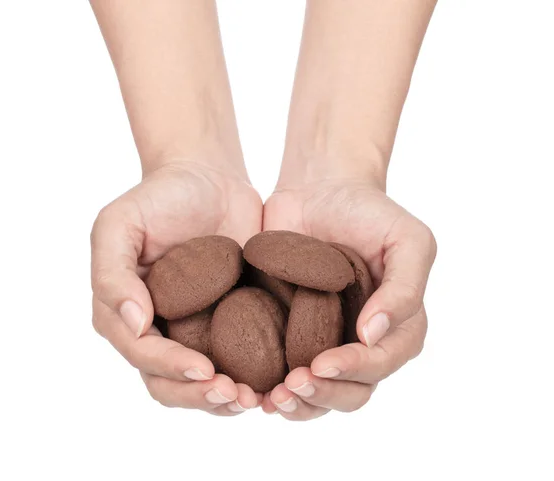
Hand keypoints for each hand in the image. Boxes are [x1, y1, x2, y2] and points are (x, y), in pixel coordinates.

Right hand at [91, 161, 262, 414]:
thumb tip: (133, 323)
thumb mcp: (119, 224)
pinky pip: (238, 361)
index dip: (171, 369)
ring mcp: (194, 330)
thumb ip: (111, 273)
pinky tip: (276, 380)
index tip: (205, 371)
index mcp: (124, 313)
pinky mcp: (229, 324)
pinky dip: (253, 378)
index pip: (143, 355)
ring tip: (257, 398)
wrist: (207, 178)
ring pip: (203, 383)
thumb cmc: (158, 197)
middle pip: (170, 383)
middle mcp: (158, 330)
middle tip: (237, 396)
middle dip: (200, 396)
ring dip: (226, 399)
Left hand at [261, 177, 435, 419]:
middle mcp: (362, 343)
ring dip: (298, 405)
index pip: (382, 362)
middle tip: (292, 386)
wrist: (321, 188)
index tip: (321, 364)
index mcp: (396, 326)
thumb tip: (374, 334)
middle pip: (352, 391)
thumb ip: (404, 288)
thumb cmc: (369, 211)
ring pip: (319, 395)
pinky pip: (283, 375)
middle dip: (324, 395)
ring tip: (271, 398)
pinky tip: (253, 390)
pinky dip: (270, 389)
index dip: (355, 369)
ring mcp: (325, 342)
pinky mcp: (289, 335)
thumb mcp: (407, 240)